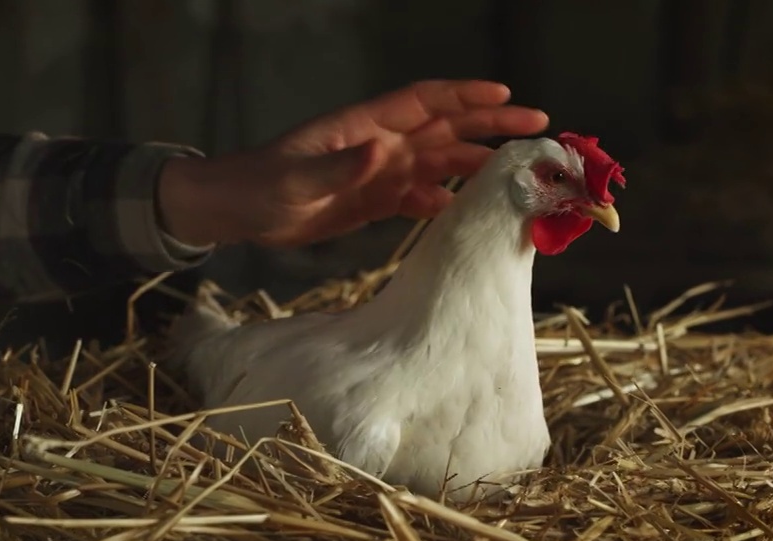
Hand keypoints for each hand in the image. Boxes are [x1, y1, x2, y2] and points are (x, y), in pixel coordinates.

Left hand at [158, 80, 548, 248]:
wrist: (235, 211)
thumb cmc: (259, 186)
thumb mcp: (295, 178)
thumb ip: (340, 166)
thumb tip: (385, 152)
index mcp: (364, 126)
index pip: (426, 102)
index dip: (466, 97)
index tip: (506, 95)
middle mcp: (379, 144)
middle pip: (445, 129)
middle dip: (491, 125)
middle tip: (538, 127)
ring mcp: (378, 172)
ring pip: (438, 164)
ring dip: (476, 166)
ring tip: (517, 174)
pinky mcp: (371, 201)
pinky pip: (418, 198)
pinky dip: (443, 203)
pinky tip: (466, 214)